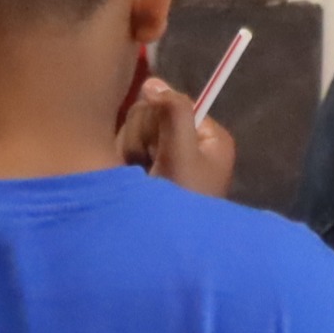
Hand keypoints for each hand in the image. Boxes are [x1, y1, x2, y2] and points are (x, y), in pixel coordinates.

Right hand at [120, 73, 236, 195]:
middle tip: (148, 168)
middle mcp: (190, 144)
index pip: (173, 105)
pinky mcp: (147, 172)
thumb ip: (172, 113)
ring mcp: (167, 159)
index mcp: (210, 137)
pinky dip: (123, 165)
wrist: (163, 250)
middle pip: (151, 117)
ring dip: (129, 155)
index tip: (159, 147)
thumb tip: (152, 81)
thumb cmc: (182, 200)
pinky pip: (125, 151)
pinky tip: (129, 180)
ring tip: (139, 179)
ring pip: (133, 133)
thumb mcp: (182, 153)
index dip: (159, 122)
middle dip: (142, 141)